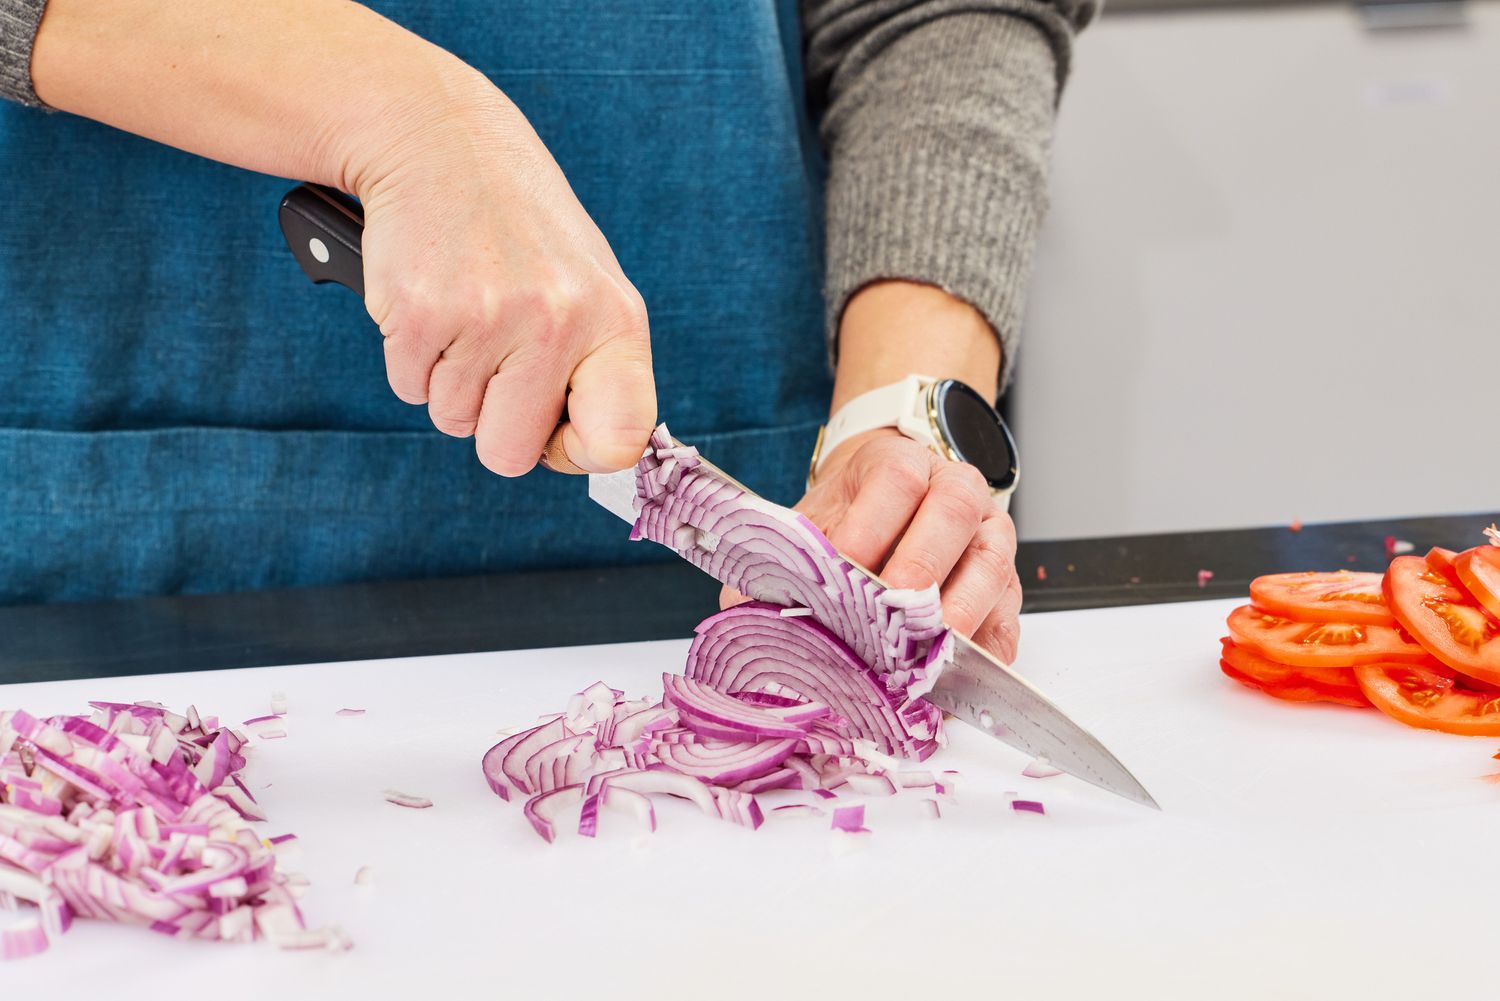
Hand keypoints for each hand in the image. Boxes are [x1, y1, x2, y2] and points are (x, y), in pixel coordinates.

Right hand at [31, 0, 655, 474]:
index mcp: (615, 322)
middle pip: (512, 454)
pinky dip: (411, 357)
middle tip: (495, 362)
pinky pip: (408, 388)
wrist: (441, 140)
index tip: (560, 432)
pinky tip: (433, 300)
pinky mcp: (419, 312)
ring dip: (449, 380)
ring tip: (466, 311)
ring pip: (453, 420)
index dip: (579, 452)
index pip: (622, 441)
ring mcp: (487, 318)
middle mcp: (558, 322)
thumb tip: (597, 460)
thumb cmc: (521, 230)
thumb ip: (596, 372)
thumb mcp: (587, 287)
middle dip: (493, 424)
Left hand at [723, 428, 1021, 663]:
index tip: (842, 566)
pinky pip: (1008, 618)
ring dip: (959, 613)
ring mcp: (991, 537)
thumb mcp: (815, 520)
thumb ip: (781, 559)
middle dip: (921, 568)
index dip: (868, 526)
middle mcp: (957, 492)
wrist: (898, 496)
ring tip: (927, 653)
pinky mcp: (1008, 585)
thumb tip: (739, 611)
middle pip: (952, 517)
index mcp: (905, 465)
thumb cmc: (856, 516)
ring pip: (989, 567)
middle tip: (894, 613)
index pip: (895, 483)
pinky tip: (959, 674)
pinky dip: (986, 651)